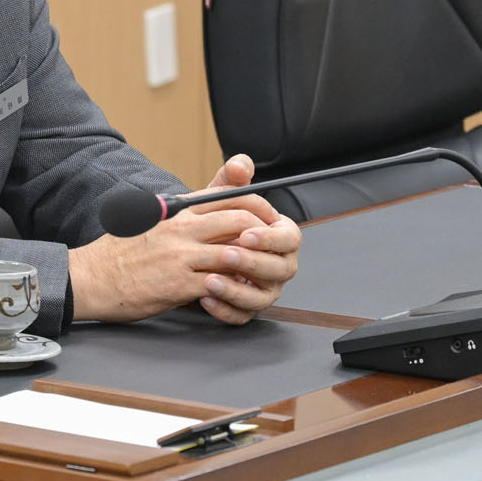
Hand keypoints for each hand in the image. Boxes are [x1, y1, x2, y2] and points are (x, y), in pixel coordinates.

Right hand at [70, 155, 300, 325]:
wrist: (90, 278)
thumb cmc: (119, 253)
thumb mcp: (152, 222)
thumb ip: (182, 217)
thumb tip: (208, 216)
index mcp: (178, 211)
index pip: (228, 196)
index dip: (257, 207)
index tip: (268, 220)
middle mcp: (182, 228)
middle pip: (240, 219)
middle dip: (265, 233)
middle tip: (275, 248)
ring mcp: (181, 255)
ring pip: (235, 250)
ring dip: (254, 263)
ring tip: (262, 273)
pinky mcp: (178, 284)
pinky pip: (219, 283)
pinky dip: (235, 289)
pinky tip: (239, 294)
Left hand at [181, 155, 301, 322]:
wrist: (193, 250)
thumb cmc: (215, 222)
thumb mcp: (220, 199)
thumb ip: (232, 180)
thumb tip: (238, 165)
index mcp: (278, 237)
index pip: (289, 238)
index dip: (270, 237)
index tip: (247, 233)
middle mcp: (276, 266)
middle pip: (279, 269)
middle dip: (253, 262)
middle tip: (227, 254)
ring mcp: (263, 290)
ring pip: (261, 297)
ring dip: (236, 289)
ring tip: (209, 279)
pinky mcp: (245, 309)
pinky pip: (240, 315)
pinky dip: (224, 308)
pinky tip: (205, 298)